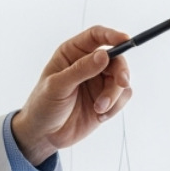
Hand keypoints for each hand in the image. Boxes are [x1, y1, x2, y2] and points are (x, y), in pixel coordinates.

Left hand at [11, 25, 133, 165]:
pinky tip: (100, 116)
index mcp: (72, 53)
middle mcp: (88, 64)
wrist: (44, 135)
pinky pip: (123, 96)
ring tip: (99, 109)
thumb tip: (104, 55)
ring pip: (122, 79)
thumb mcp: (57, 86)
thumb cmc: (43, 105)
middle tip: (121, 83)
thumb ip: (80, 70)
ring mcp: (99, 82)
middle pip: (116, 58)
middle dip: (121, 71)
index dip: (112, 35)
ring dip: (115, 95)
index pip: (96, 36)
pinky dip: (116, 106)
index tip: (126, 40)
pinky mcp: (106, 99)